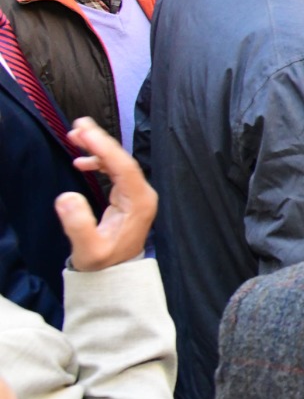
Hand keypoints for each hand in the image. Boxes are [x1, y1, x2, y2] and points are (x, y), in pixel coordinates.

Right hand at [57, 118, 157, 272]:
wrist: (115, 273)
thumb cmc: (104, 263)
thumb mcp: (89, 249)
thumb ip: (78, 224)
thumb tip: (66, 196)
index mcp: (139, 203)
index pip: (124, 168)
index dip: (105, 149)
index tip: (86, 133)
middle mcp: (142, 194)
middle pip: (123, 160)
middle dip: (101, 141)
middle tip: (79, 124)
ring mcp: (136, 194)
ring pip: (118, 163)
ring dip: (98, 148)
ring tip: (76, 135)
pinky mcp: (128, 196)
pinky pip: (114, 171)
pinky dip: (99, 162)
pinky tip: (82, 161)